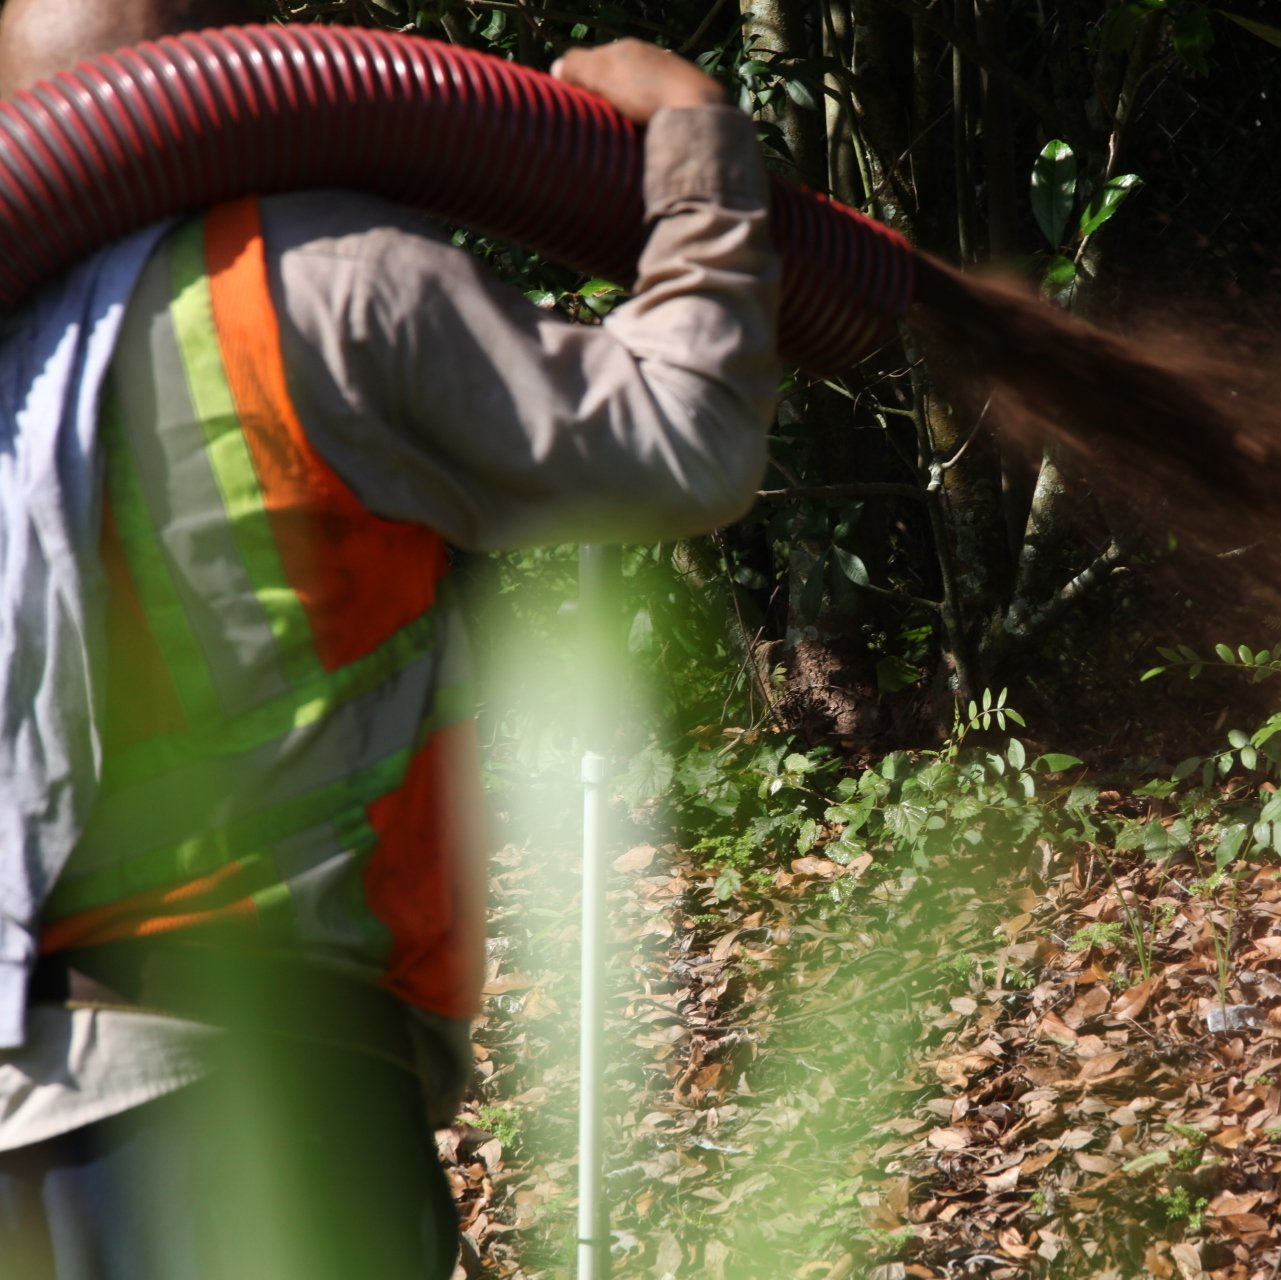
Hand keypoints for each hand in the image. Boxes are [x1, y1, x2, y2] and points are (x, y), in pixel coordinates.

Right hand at [550, 39, 724, 123]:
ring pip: (640, 96)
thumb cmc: (647, 93)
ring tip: (622, 132)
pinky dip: (650, 121)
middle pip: (619, 79)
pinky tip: (648, 135)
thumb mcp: (603, 74)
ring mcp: (673, 81)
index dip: (582, 83)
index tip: (576, 107)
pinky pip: (659, 112)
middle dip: (607, 97)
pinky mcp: (689, 105)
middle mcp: (653, 59)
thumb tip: (556, 68)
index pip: (595, 61)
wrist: (700, 113)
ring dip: (629, 111)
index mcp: (630, 49)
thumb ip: (577, 66)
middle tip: (598, 122)